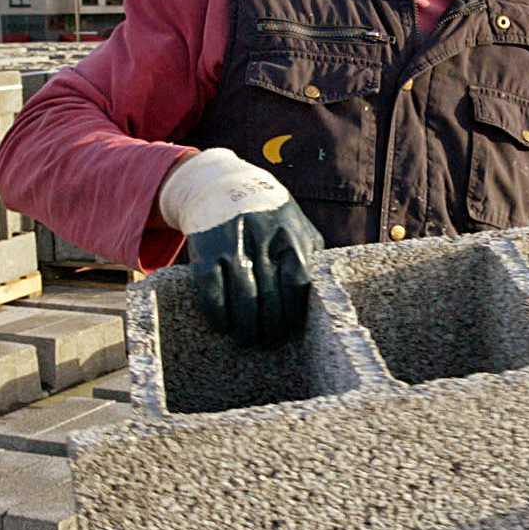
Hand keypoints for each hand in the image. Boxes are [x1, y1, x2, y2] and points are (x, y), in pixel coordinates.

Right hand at [159, 149, 324, 345]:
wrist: (219, 184)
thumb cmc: (266, 214)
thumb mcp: (294, 224)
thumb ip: (309, 253)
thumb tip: (323, 294)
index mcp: (290, 236)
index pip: (298, 285)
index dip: (294, 315)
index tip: (291, 333)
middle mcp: (263, 241)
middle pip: (271, 298)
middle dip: (270, 329)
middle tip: (268, 344)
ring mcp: (233, 246)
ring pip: (243, 299)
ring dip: (246, 328)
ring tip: (247, 341)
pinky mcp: (205, 251)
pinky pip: (212, 292)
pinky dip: (218, 315)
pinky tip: (223, 327)